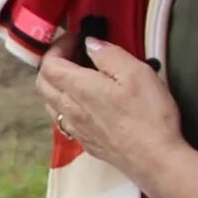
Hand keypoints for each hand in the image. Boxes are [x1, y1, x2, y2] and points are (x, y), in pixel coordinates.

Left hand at [38, 41, 197, 197]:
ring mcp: (75, 128)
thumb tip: (91, 44)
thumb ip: (109, 55)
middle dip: (52, 63)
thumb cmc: (149, 115)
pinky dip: (65, 104)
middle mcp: (69, 109)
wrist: (155, 160)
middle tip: (73, 53)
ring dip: (56, 85)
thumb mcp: (136, 73)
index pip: (49, 64)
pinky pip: (63, 120)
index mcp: (78, 88)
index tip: (75, 37)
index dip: (57, 46)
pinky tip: (84, 103)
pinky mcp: (86, 142)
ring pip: (50, 102)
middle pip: (42, 83)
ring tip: (77, 75)